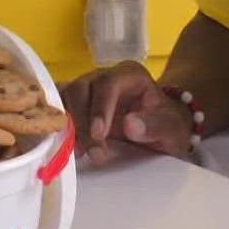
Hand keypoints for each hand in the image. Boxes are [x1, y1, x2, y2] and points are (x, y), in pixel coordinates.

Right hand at [60, 60, 195, 166]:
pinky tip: (62, 145)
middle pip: (81, 89)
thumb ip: (154, 125)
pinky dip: (57, 126)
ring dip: (68, 126)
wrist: (160, 132)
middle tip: (93, 153)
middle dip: (84, 122)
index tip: (100, 134)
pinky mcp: (75, 106)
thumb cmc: (167, 125)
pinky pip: (58, 109)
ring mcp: (86, 90)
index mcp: (129, 75)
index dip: (101, 107)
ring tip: (78, 153)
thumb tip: (129, 125)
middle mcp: (103, 77)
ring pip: (65, 98)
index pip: (109, 83)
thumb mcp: (171, 128)